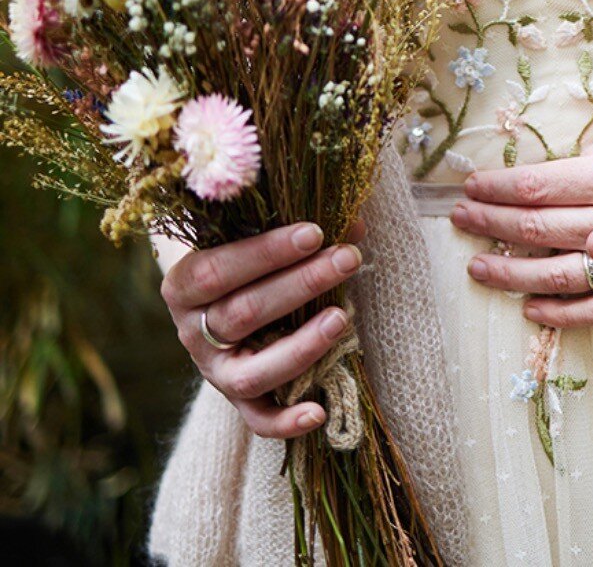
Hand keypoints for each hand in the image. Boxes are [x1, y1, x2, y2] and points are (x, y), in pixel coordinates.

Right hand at [159, 221, 363, 438]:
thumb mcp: (257, 238)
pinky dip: (286, 421)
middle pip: (243, 314)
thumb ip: (294, 230)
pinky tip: (318, 412)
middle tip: (347, 260)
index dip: (266, 252)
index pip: (217, 269)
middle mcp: (192, 331)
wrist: (224, 299)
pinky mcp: (237, 400)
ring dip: (301, 346)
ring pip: (252, 372)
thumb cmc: (246, 258)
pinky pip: (259, 419)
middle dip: (301, 284)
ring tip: (342, 318)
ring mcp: (214, 371)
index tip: (314, 233)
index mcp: (184, 284)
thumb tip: (353, 224)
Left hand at [453, 119, 592, 324]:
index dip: (498, 184)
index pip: (539, 183)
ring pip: (562, 278)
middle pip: (539, 228)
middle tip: (458, 218)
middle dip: (491, 223)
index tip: (470, 182)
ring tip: (478, 267)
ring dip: (514, 273)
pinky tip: (536, 311)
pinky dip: (567, 317)